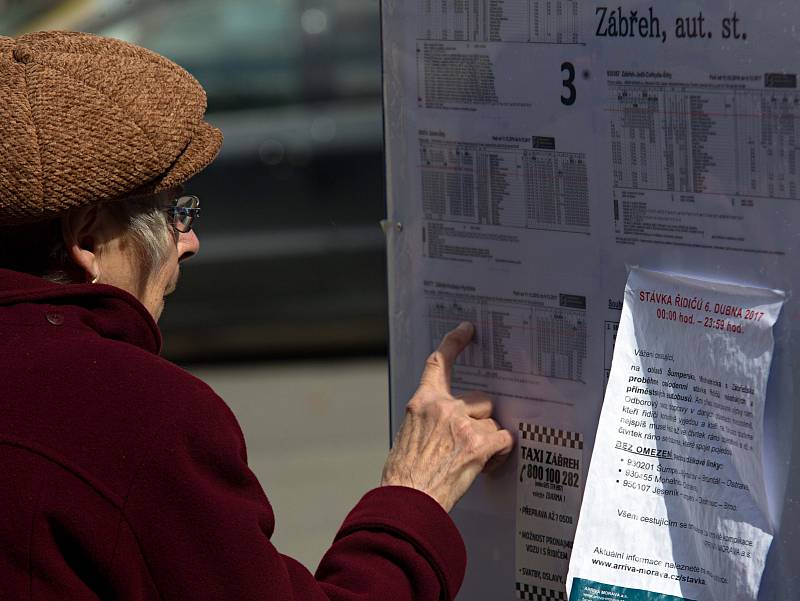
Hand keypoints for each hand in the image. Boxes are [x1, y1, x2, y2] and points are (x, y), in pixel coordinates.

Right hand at [381, 322, 513, 511]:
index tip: (466, 330)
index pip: (438, 364)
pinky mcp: (478, 443)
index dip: (454, 344)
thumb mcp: (408, 434)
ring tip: (471, 460)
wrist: (407, 499)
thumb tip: (447, 422)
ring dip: (487, 439)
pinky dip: (500, 453)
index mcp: (422, 402)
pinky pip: (503, 439)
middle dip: (478, 420)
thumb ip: (429, 418)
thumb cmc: (405, 474)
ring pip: (491, 422)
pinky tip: (488, 464)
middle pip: (479, 400)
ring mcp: (462, 423)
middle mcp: (442, 407)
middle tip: (465, 444)